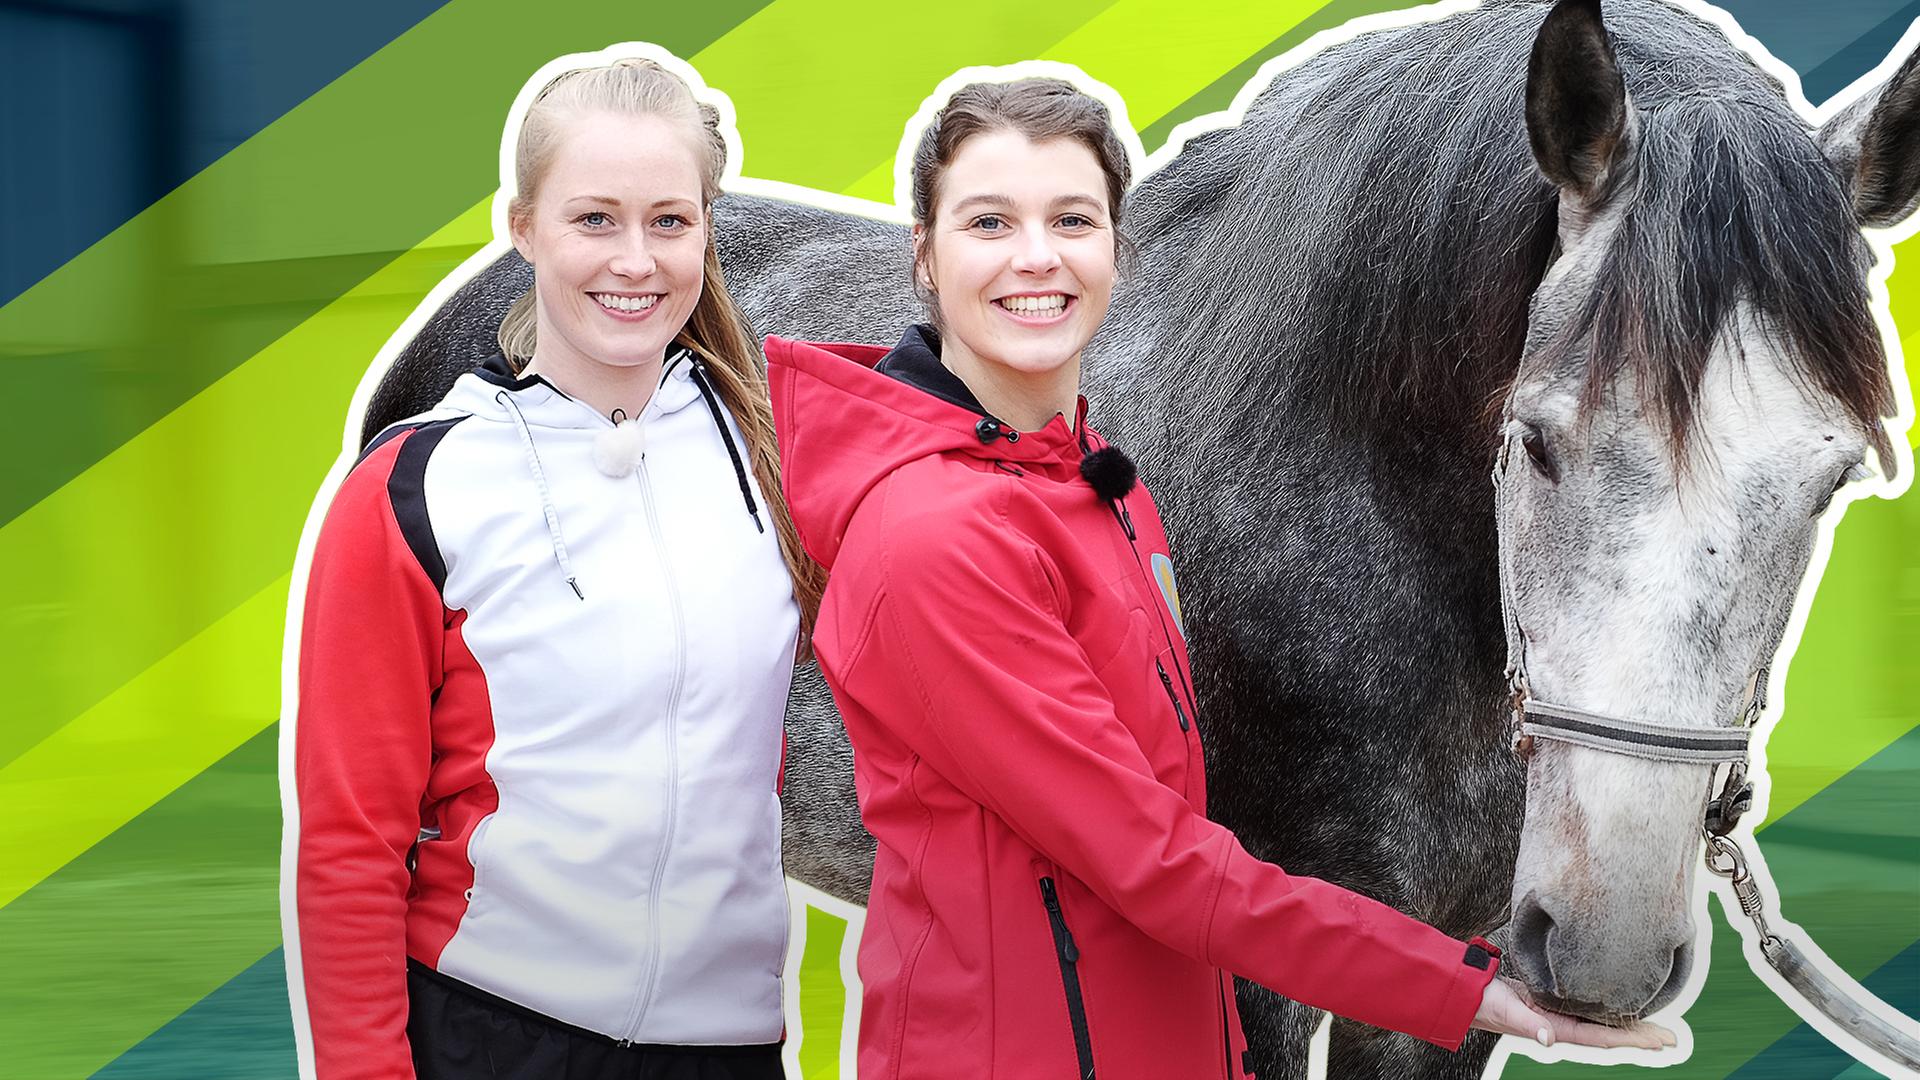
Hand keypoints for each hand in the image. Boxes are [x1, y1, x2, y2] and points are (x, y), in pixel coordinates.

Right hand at [1471, 976, 1676, 1049]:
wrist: (1465, 992)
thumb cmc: (1483, 1001)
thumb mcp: (1505, 1010)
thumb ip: (1526, 1025)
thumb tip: (1548, 1039)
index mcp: (1555, 1029)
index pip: (1601, 1038)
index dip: (1631, 1040)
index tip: (1658, 1042)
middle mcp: (1561, 1025)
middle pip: (1608, 1033)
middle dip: (1639, 1036)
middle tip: (1671, 1038)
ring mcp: (1557, 1014)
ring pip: (1601, 1022)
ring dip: (1627, 1025)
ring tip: (1654, 1026)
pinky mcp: (1551, 1002)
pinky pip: (1587, 1009)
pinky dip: (1607, 1009)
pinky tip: (1618, 1006)